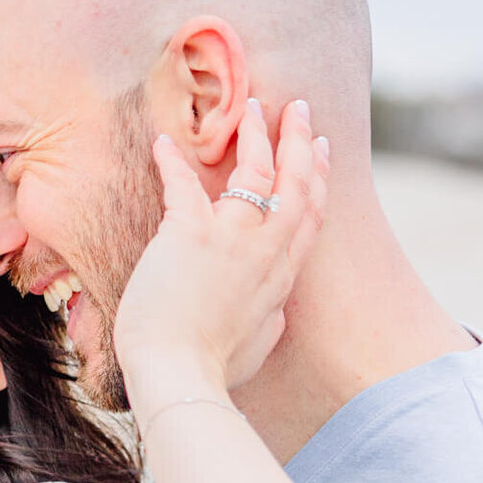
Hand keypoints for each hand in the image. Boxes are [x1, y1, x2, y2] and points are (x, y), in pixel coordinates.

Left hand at [112, 96, 329, 411]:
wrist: (180, 377)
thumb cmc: (212, 371)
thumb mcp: (258, 347)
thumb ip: (270, 322)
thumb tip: (277, 313)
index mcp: (281, 280)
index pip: (308, 217)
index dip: (317, 179)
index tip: (320, 150)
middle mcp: (265, 253)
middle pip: (295, 183)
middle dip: (299, 141)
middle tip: (299, 109)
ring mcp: (231, 240)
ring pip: (253, 172)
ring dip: (254, 134)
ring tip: (252, 106)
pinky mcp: (189, 234)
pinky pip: (182, 185)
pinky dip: (171, 162)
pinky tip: (163, 142)